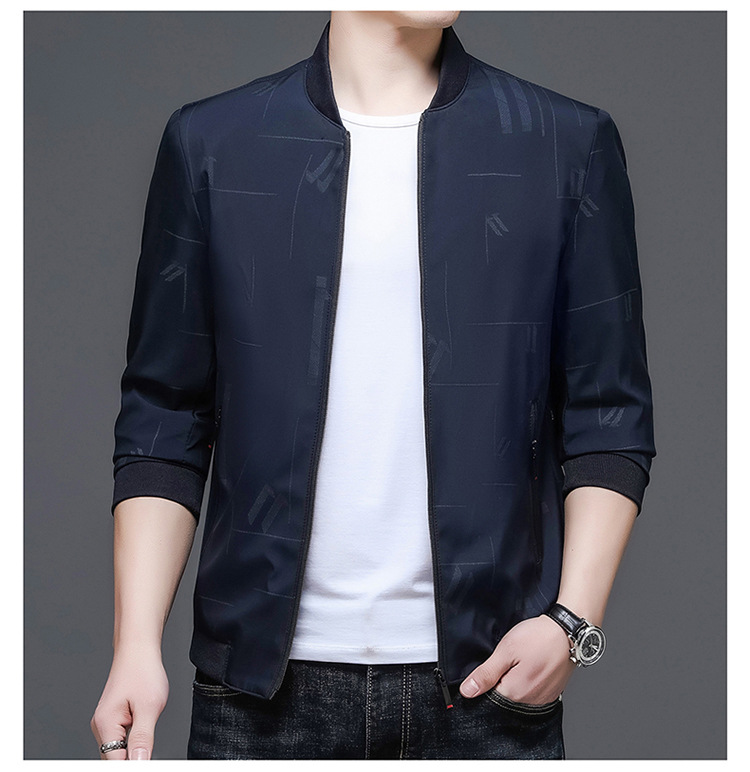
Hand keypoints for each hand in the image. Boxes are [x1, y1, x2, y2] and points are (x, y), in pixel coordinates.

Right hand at [90, 645, 168, 759]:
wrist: (138, 649)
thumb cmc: (143, 671)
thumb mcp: (150, 706)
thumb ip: (143, 738)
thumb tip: (140, 764)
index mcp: (106, 725)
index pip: (116, 763)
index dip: (134, 766)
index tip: (148, 759)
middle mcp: (101, 727)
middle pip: (115, 759)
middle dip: (134, 759)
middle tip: (150, 740)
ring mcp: (107, 723)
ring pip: (119, 751)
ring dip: (135, 750)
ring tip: (148, 730)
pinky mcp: (114, 719)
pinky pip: (123, 739)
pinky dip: (134, 740)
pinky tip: (145, 727)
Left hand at [459, 614, 575, 703]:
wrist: (569, 631)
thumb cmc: (538, 637)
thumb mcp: (506, 650)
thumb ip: (486, 673)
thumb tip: (467, 692)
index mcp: (515, 693)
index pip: (489, 694)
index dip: (487, 676)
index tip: (497, 661)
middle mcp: (530, 701)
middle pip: (505, 694)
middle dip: (503, 677)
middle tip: (512, 656)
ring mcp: (543, 698)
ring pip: (519, 692)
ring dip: (517, 678)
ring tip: (524, 658)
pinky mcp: (552, 693)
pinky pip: (533, 691)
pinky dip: (530, 679)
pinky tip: (532, 664)